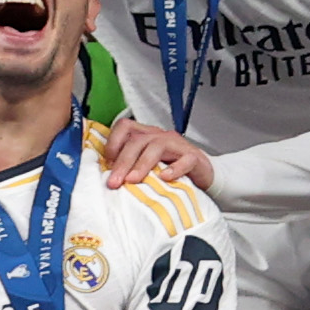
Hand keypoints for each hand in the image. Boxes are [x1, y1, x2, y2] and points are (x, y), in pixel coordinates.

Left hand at [98, 119, 216, 191]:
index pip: (125, 127)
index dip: (113, 142)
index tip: (107, 163)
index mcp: (146, 135)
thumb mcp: (147, 166)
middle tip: (114, 182)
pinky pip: (185, 160)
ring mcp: (178, 145)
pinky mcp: (194, 157)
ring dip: (142, 165)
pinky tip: (165, 178)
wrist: (202, 175)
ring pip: (156, 146)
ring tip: (133, 181)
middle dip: (123, 162)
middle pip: (137, 140)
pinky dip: (174, 169)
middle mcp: (160, 136)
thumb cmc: (171, 170)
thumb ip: (130, 166)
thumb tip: (108, 178)